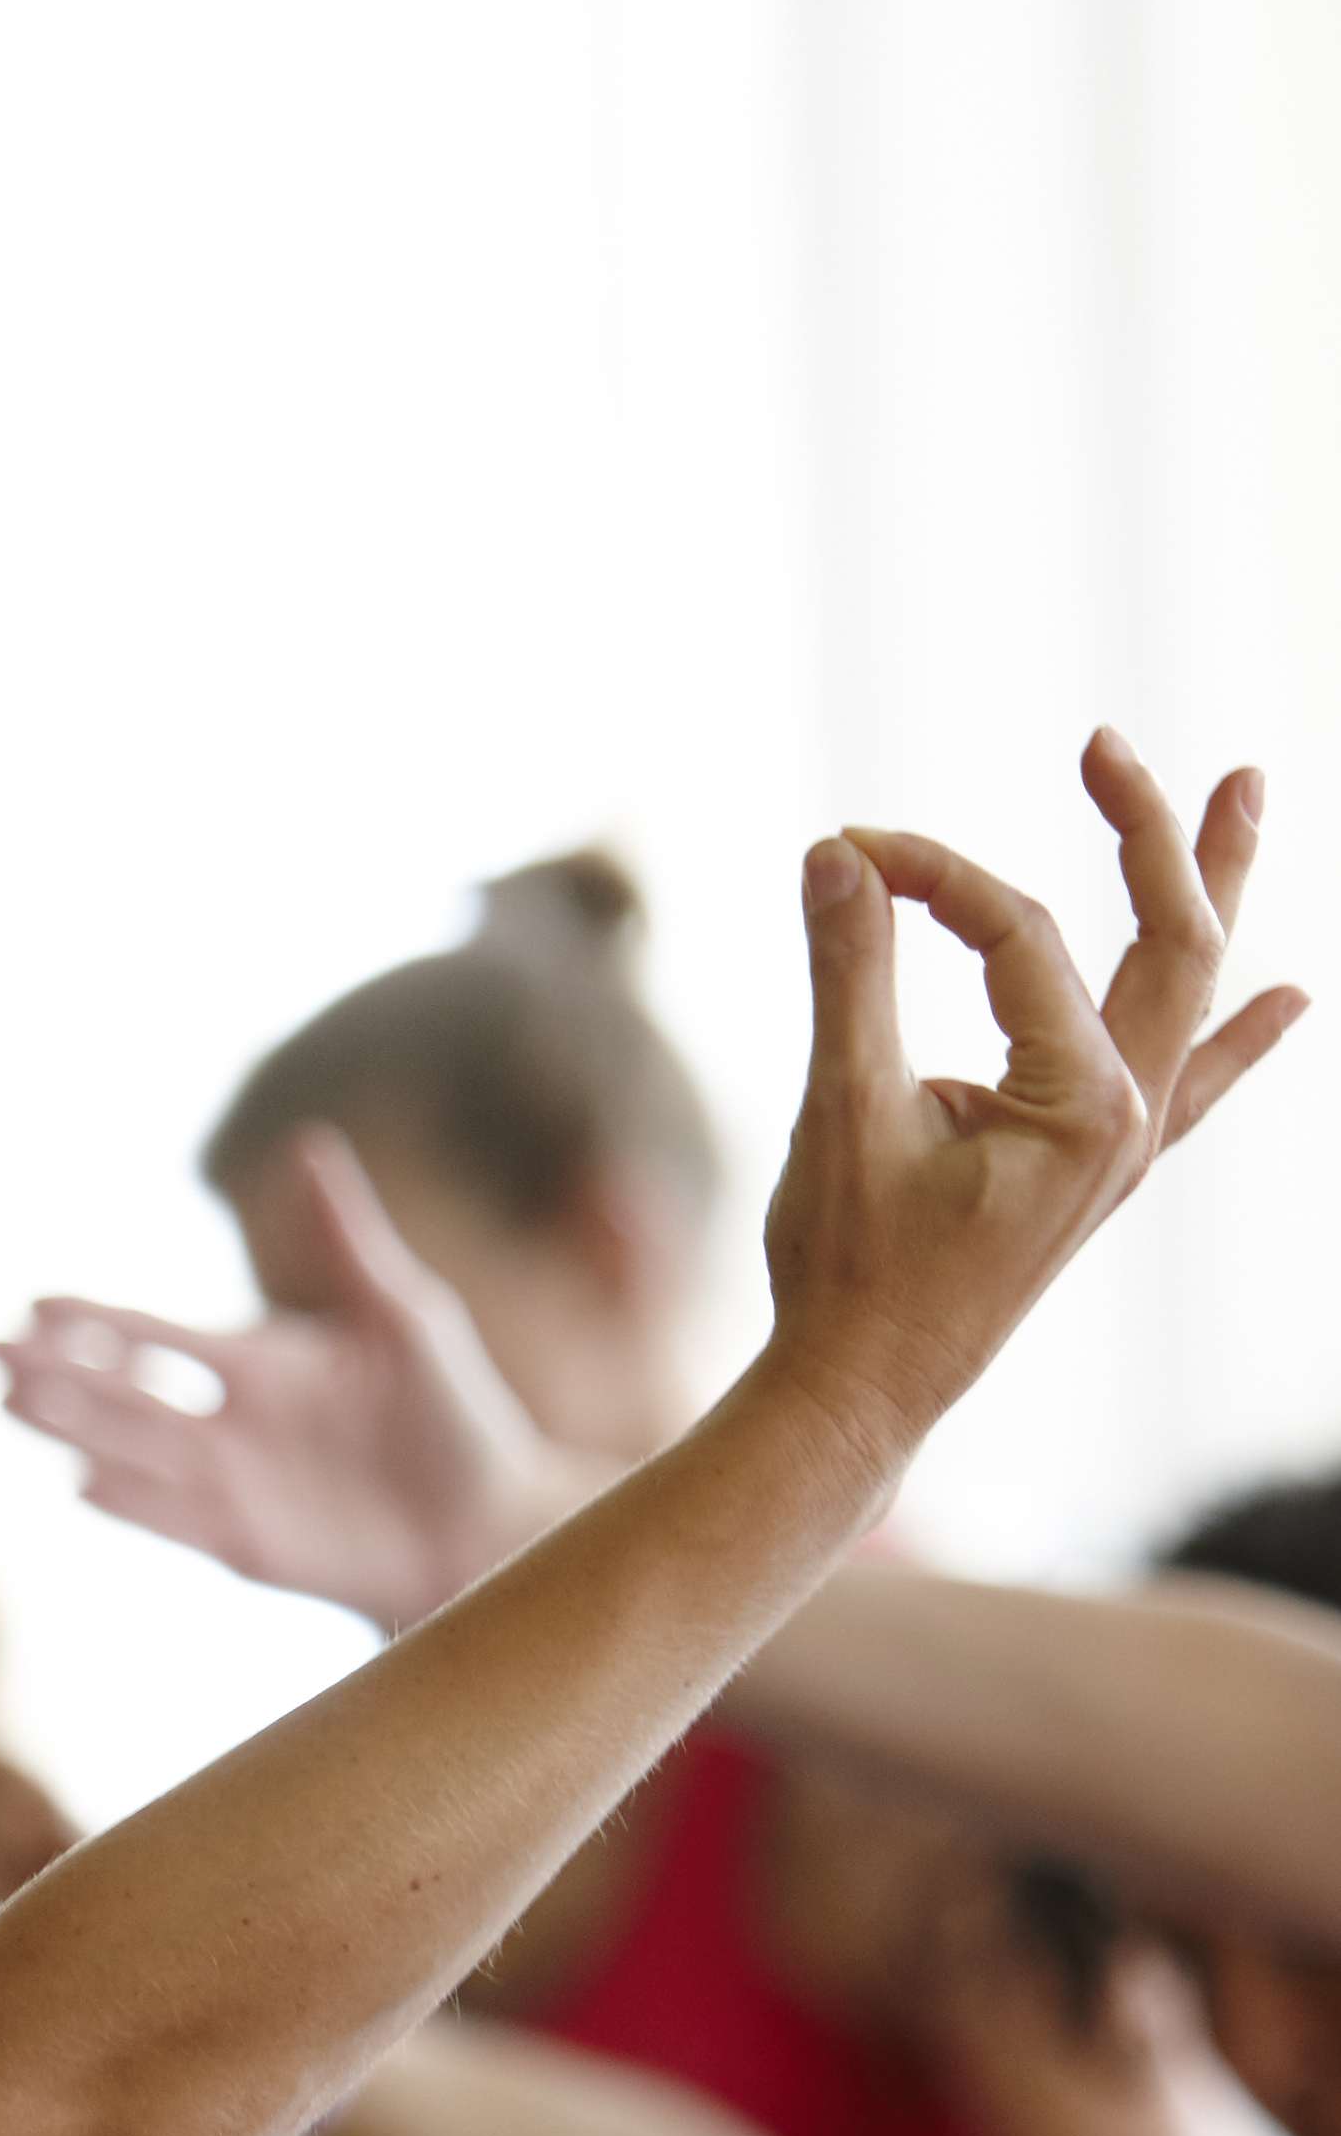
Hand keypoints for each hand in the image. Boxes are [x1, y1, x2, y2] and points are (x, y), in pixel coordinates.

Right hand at [0, 1126, 577, 1632]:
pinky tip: (80, 1479)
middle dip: (60, 1375)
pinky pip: (173, 1517)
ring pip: (133, 1450)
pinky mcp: (249, 1543)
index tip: (37, 1305)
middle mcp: (232, 1422)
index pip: (157, 1338)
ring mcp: (234, 1485)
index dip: (97, 1322)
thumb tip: (310, 1143)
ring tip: (12, 1404)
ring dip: (74, 1428)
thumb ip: (347, 1241)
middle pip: (124, 1395)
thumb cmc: (459, 1416)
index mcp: (261, 1362)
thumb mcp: (406, 1316)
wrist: (489, 1523)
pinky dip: (129, 1499)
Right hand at [761, 733, 1298, 1459]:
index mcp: (1083, 1104)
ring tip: (1246, 789)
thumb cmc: (848, 1265)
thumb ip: (849, 974)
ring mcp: (1125, 1147)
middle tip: (1105, 745)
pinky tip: (1296, 998)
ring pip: (1193, 988)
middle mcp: (1129, 1118)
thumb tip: (840, 856)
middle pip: (1170, 937)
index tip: (848, 853)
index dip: (932, 878)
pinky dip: (1246, 1037)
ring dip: (1216, 888)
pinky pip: (1196, 1086)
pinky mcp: (1097, 1169)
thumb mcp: (842, 1110)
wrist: (862, 1390)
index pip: (1017, 936)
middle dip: (1149, 832)